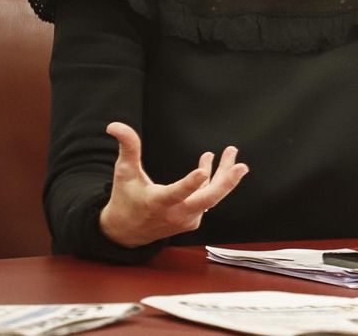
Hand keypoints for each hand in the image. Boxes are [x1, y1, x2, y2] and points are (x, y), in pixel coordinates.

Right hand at [97, 122, 247, 248]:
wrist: (126, 232)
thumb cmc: (125, 198)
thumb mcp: (124, 172)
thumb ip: (127, 148)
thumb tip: (114, 125)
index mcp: (157, 202)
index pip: (176, 194)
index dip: (190, 184)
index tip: (202, 172)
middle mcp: (175, 214)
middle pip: (207, 200)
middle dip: (226, 183)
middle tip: (242, 167)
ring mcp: (186, 219)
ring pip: (211, 196)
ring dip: (223, 175)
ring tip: (230, 152)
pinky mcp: (193, 221)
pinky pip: (206, 198)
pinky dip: (210, 182)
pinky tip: (209, 164)